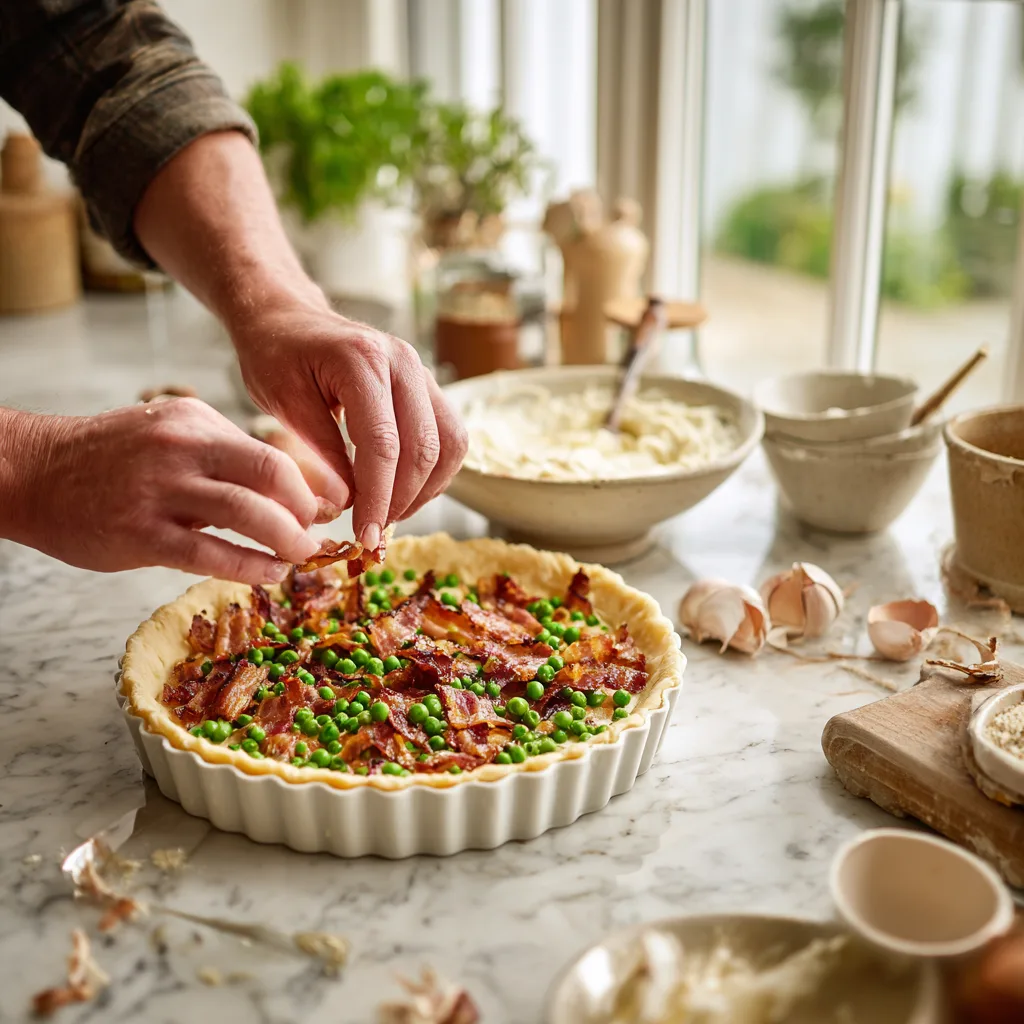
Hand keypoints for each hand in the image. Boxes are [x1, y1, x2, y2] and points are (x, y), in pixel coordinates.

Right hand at [10, 398, 320, 582]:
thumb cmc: (111, 460)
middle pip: (272, 473)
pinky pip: (211, 554)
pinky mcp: (140, 533)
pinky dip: (250, 568)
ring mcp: (160, 490)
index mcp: (196, 420)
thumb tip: (289, 491)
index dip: (309, 486)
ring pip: (248, 514)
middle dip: (306, 509)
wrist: (32, 472)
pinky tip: (268, 574)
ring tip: (300, 556)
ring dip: (287, 540)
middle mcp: (182, 448)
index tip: (326, 509)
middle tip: (316, 533)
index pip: (272, 452)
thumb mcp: (169, 436)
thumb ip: (223, 458)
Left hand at [230, 300, 467, 551]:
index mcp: (363, 361)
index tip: (364, 536)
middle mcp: (404, 363)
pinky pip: (449, 437)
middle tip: (373, 535)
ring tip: (389, 516)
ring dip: (425, 490)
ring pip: (449, 445)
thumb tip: (349, 502)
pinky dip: (434, 474)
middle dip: (402, 501)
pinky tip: (403, 494)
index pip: (384, 444)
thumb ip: (321, 449)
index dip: (378, 497)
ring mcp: (422, 373)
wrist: (289, 318)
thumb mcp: (283, 400)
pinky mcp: (428, 388)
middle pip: (424, 448)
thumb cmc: (277, 355)